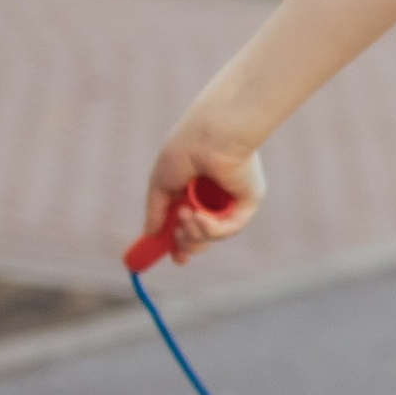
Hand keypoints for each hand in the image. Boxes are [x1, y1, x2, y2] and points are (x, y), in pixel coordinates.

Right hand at [138, 125, 264, 263]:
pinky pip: (229, 228)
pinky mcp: (246, 203)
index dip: (178, 243)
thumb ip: (155, 210)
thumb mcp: (160, 183)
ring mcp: (230, 202)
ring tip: (187, 214)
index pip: (186, 224)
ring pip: (212, 235)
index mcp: (192, 190)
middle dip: (185, 242)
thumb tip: (149, 233)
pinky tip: (200, 216)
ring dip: (194, 232)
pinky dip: (212, 229)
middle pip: (200, 236)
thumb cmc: (185, 151)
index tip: (173, 258)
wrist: (211, 136)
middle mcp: (212, 198)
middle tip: (177, 234)